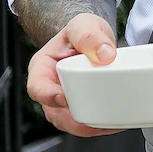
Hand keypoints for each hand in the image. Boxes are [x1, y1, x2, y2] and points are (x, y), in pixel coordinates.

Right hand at [27, 13, 121, 136]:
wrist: (93, 39)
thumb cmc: (82, 32)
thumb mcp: (84, 25)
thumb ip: (90, 36)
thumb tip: (105, 55)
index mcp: (42, 68)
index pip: (37, 88)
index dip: (48, 96)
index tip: (64, 99)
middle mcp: (51, 88)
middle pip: (55, 113)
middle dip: (74, 121)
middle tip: (95, 119)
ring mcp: (65, 101)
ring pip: (72, 123)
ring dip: (89, 126)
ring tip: (110, 122)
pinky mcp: (82, 107)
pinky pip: (87, 121)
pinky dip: (100, 125)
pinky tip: (115, 121)